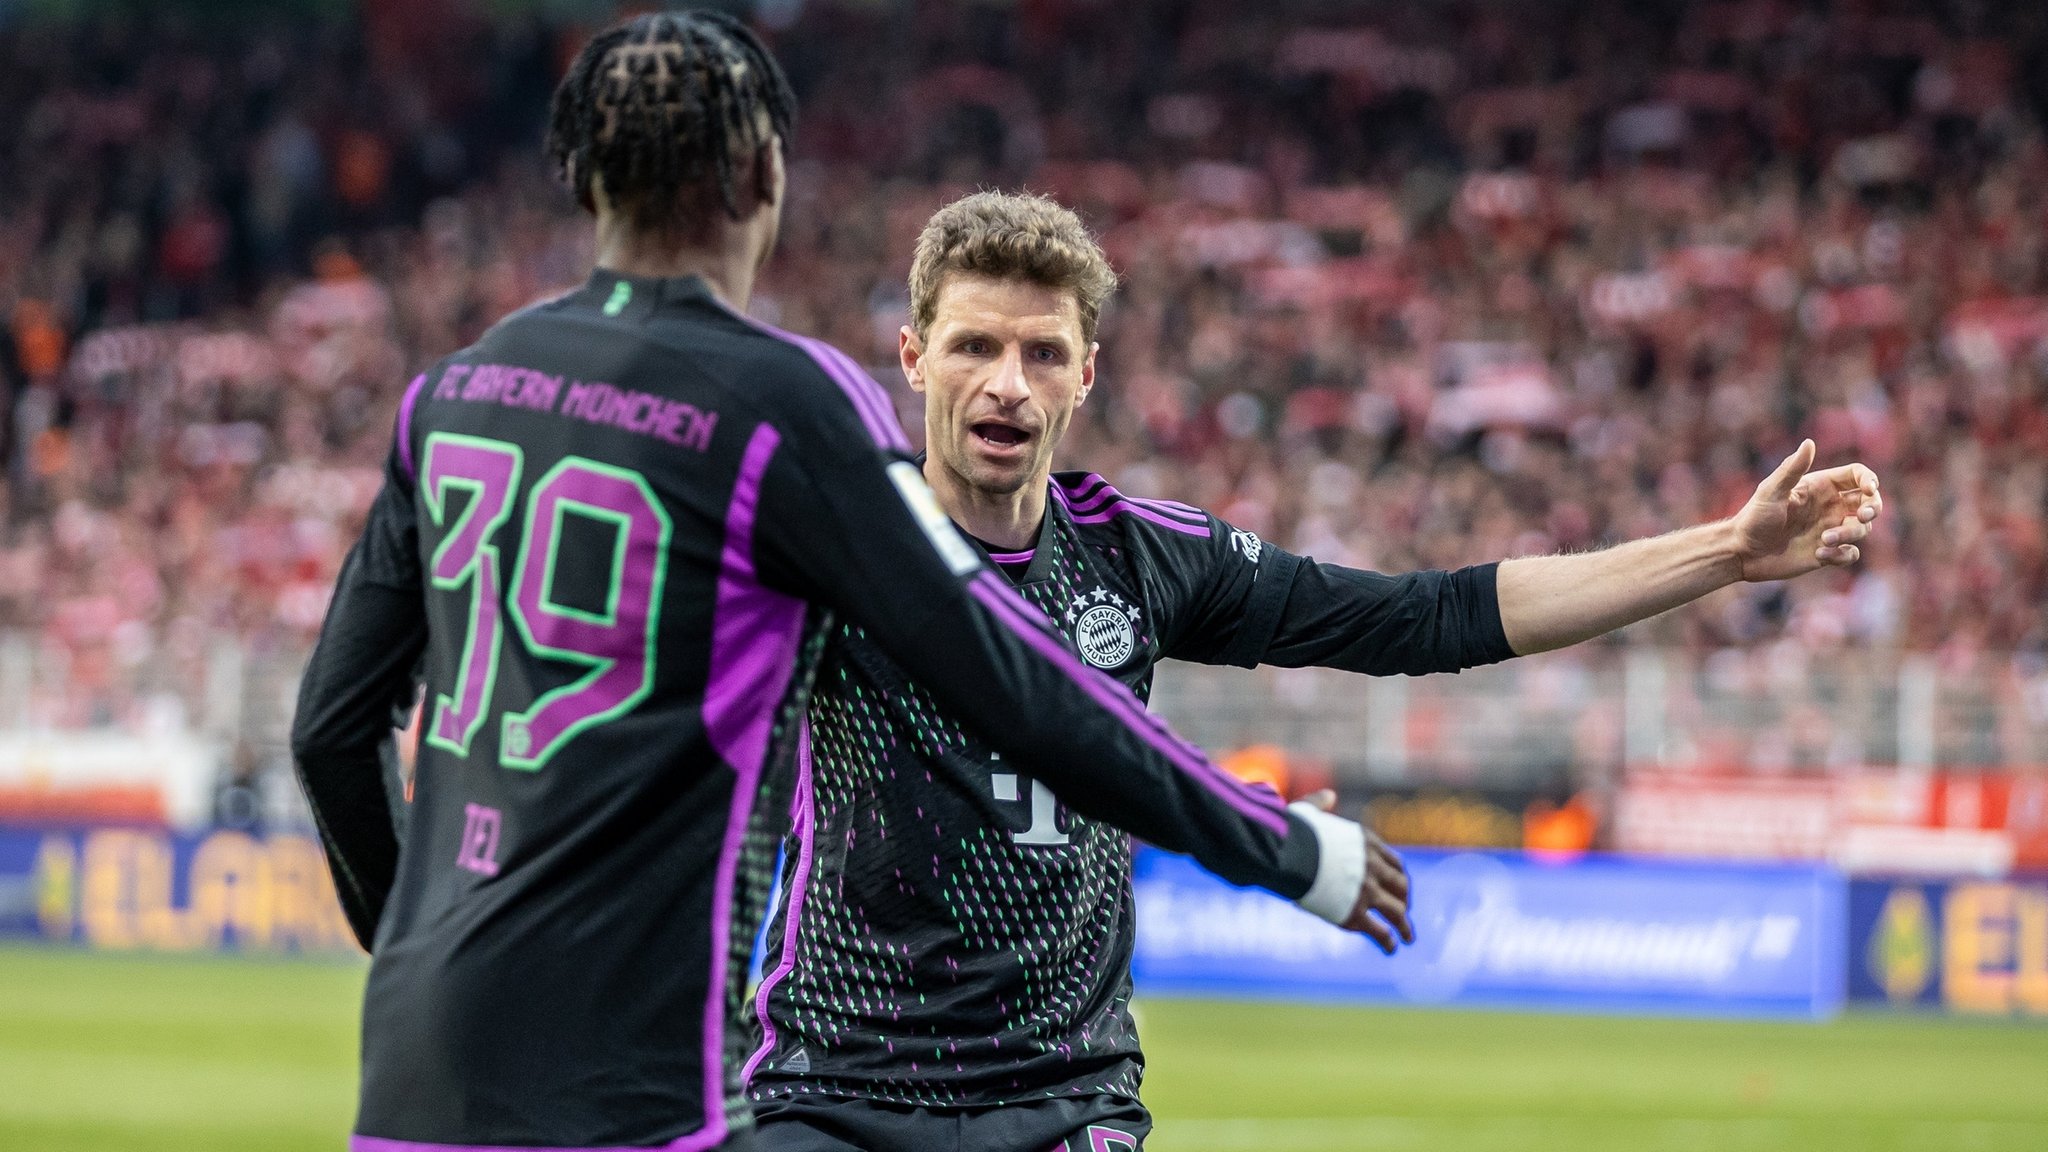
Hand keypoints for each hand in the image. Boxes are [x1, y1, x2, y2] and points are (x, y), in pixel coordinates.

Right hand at [1301, 790, 1413, 954]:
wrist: (1287, 854)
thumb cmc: (1292, 831)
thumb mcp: (1309, 812)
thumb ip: (1321, 805)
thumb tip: (1328, 796)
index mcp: (1366, 843)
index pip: (1394, 862)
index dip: (1398, 876)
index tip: (1399, 886)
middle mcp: (1373, 867)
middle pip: (1401, 886)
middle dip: (1404, 899)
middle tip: (1404, 910)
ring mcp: (1367, 891)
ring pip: (1396, 912)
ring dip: (1405, 926)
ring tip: (1408, 938)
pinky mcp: (1355, 913)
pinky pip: (1379, 931)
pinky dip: (1388, 942)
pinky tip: (1392, 949)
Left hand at [1731, 439, 1882, 582]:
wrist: (1741, 552)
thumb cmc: (1753, 518)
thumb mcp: (1772, 491)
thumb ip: (1793, 468)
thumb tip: (1809, 442)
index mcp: (1820, 487)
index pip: (1856, 476)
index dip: (1869, 480)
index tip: (1868, 490)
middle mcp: (1829, 507)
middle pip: (1868, 502)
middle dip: (1873, 508)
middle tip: (1862, 516)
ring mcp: (1829, 529)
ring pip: (1862, 529)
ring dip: (1850, 534)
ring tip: (1823, 540)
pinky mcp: (1826, 552)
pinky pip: (1850, 553)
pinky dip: (1842, 555)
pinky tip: (1819, 555)